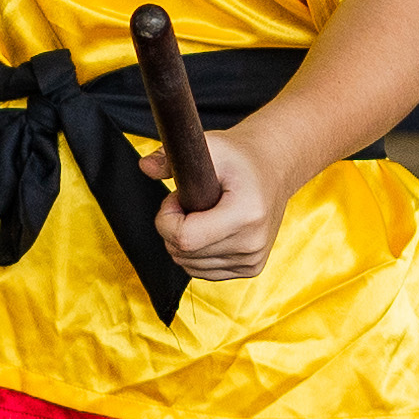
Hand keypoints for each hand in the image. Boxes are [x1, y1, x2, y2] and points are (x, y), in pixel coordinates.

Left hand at [146, 119, 293, 282]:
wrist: (274, 168)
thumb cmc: (240, 157)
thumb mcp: (210, 146)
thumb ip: (173, 156)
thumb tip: (144, 167)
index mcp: (246, 214)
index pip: (185, 238)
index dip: (167, 219)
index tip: (176, 197)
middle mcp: (253, 243)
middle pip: (184, 254)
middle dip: (174, 228)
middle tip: (189, 200)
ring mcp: (253, 259)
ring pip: (190, 266)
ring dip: (185, 242)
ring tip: (202, 213)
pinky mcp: (252, 268)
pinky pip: (205, 272)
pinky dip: (197, 253)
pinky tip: (210, 229)